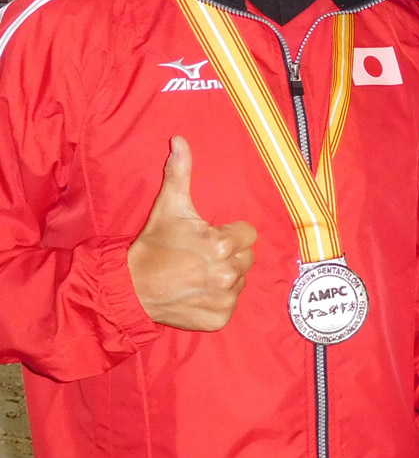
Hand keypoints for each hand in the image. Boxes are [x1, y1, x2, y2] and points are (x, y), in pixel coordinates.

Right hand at [127, 136, 255, 330]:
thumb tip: (180, 140)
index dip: (230, 233)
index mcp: (223, 244)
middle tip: (202, 255)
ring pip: (240, 281)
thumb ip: (180, 172)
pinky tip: (198, 291)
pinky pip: (230, 304)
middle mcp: (228, 273)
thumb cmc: (154, 245)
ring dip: (225, 277)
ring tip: (199, 273)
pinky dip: (218, 300)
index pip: (248, 234)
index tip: (211, 237)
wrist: (132, 288)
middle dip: (230, 254)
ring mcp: (224, 298)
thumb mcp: (168, 206)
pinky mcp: (219, 318)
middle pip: (246, 258)